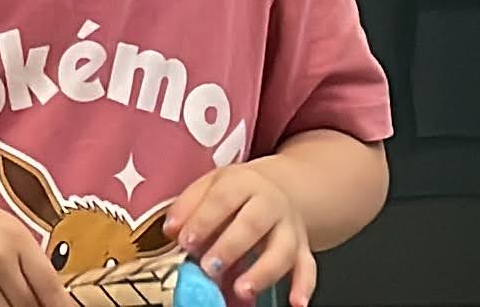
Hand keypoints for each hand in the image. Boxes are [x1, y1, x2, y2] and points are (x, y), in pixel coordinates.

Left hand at [172, 162, 316, 305]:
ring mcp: (289, 228)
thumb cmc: (236, 192)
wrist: (278, 188)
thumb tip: (171, 230)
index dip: (203, 221)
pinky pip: (308, 268)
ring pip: (282, 250)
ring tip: (241, 290)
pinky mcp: (302, 248)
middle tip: (209, 268)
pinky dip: (304, 286)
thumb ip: (188, 205)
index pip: (222, 199)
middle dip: (230, 248)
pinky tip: (296, 303)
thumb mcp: (209, 185)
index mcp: (243, 183)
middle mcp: (270, 204)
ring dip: (263, 272)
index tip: (186, 242)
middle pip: (253, 224)